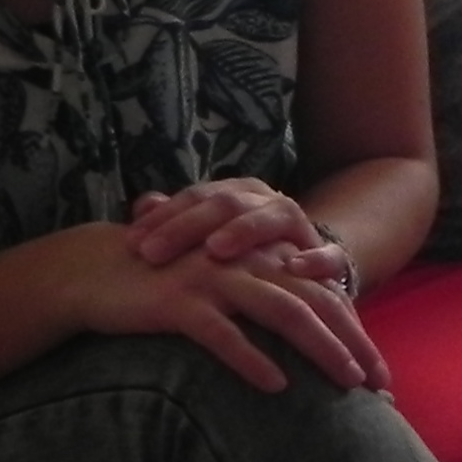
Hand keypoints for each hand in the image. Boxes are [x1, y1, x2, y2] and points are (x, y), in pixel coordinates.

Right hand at [55, 223, 389, 395]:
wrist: (93, 270)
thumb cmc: (162, 288)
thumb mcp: (220, 290)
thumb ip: (261, 303)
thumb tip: (306, 344)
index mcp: (257, 261)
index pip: (322, 296)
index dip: (356, 334)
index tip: (381, 377)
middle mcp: (243, 265)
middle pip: (315, 302)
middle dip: (354, 343)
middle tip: (381, 385)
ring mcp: (213, 280)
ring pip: (282, 312)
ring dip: (321, 348)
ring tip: (348, 381)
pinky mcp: (178, 302)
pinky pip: (222, 333)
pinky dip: (251, 359)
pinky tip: (277, 386)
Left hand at [128, 178, 317, 272]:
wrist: (313, 266)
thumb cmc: (248, 258)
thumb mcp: (209, 239)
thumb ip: (176, 221)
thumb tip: (141, 203)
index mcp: (237, 194)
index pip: (195, 197)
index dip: (162, 218)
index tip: (131, 244)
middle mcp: (268, 202)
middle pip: (225, 204)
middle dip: (187, 228)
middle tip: (153, 253)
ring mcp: (300, 227)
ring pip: (272, 218)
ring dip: (243, 232)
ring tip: (215, 250)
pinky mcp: (331, 257)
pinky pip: (329, 256)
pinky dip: (314, 260)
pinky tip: (293, 267)